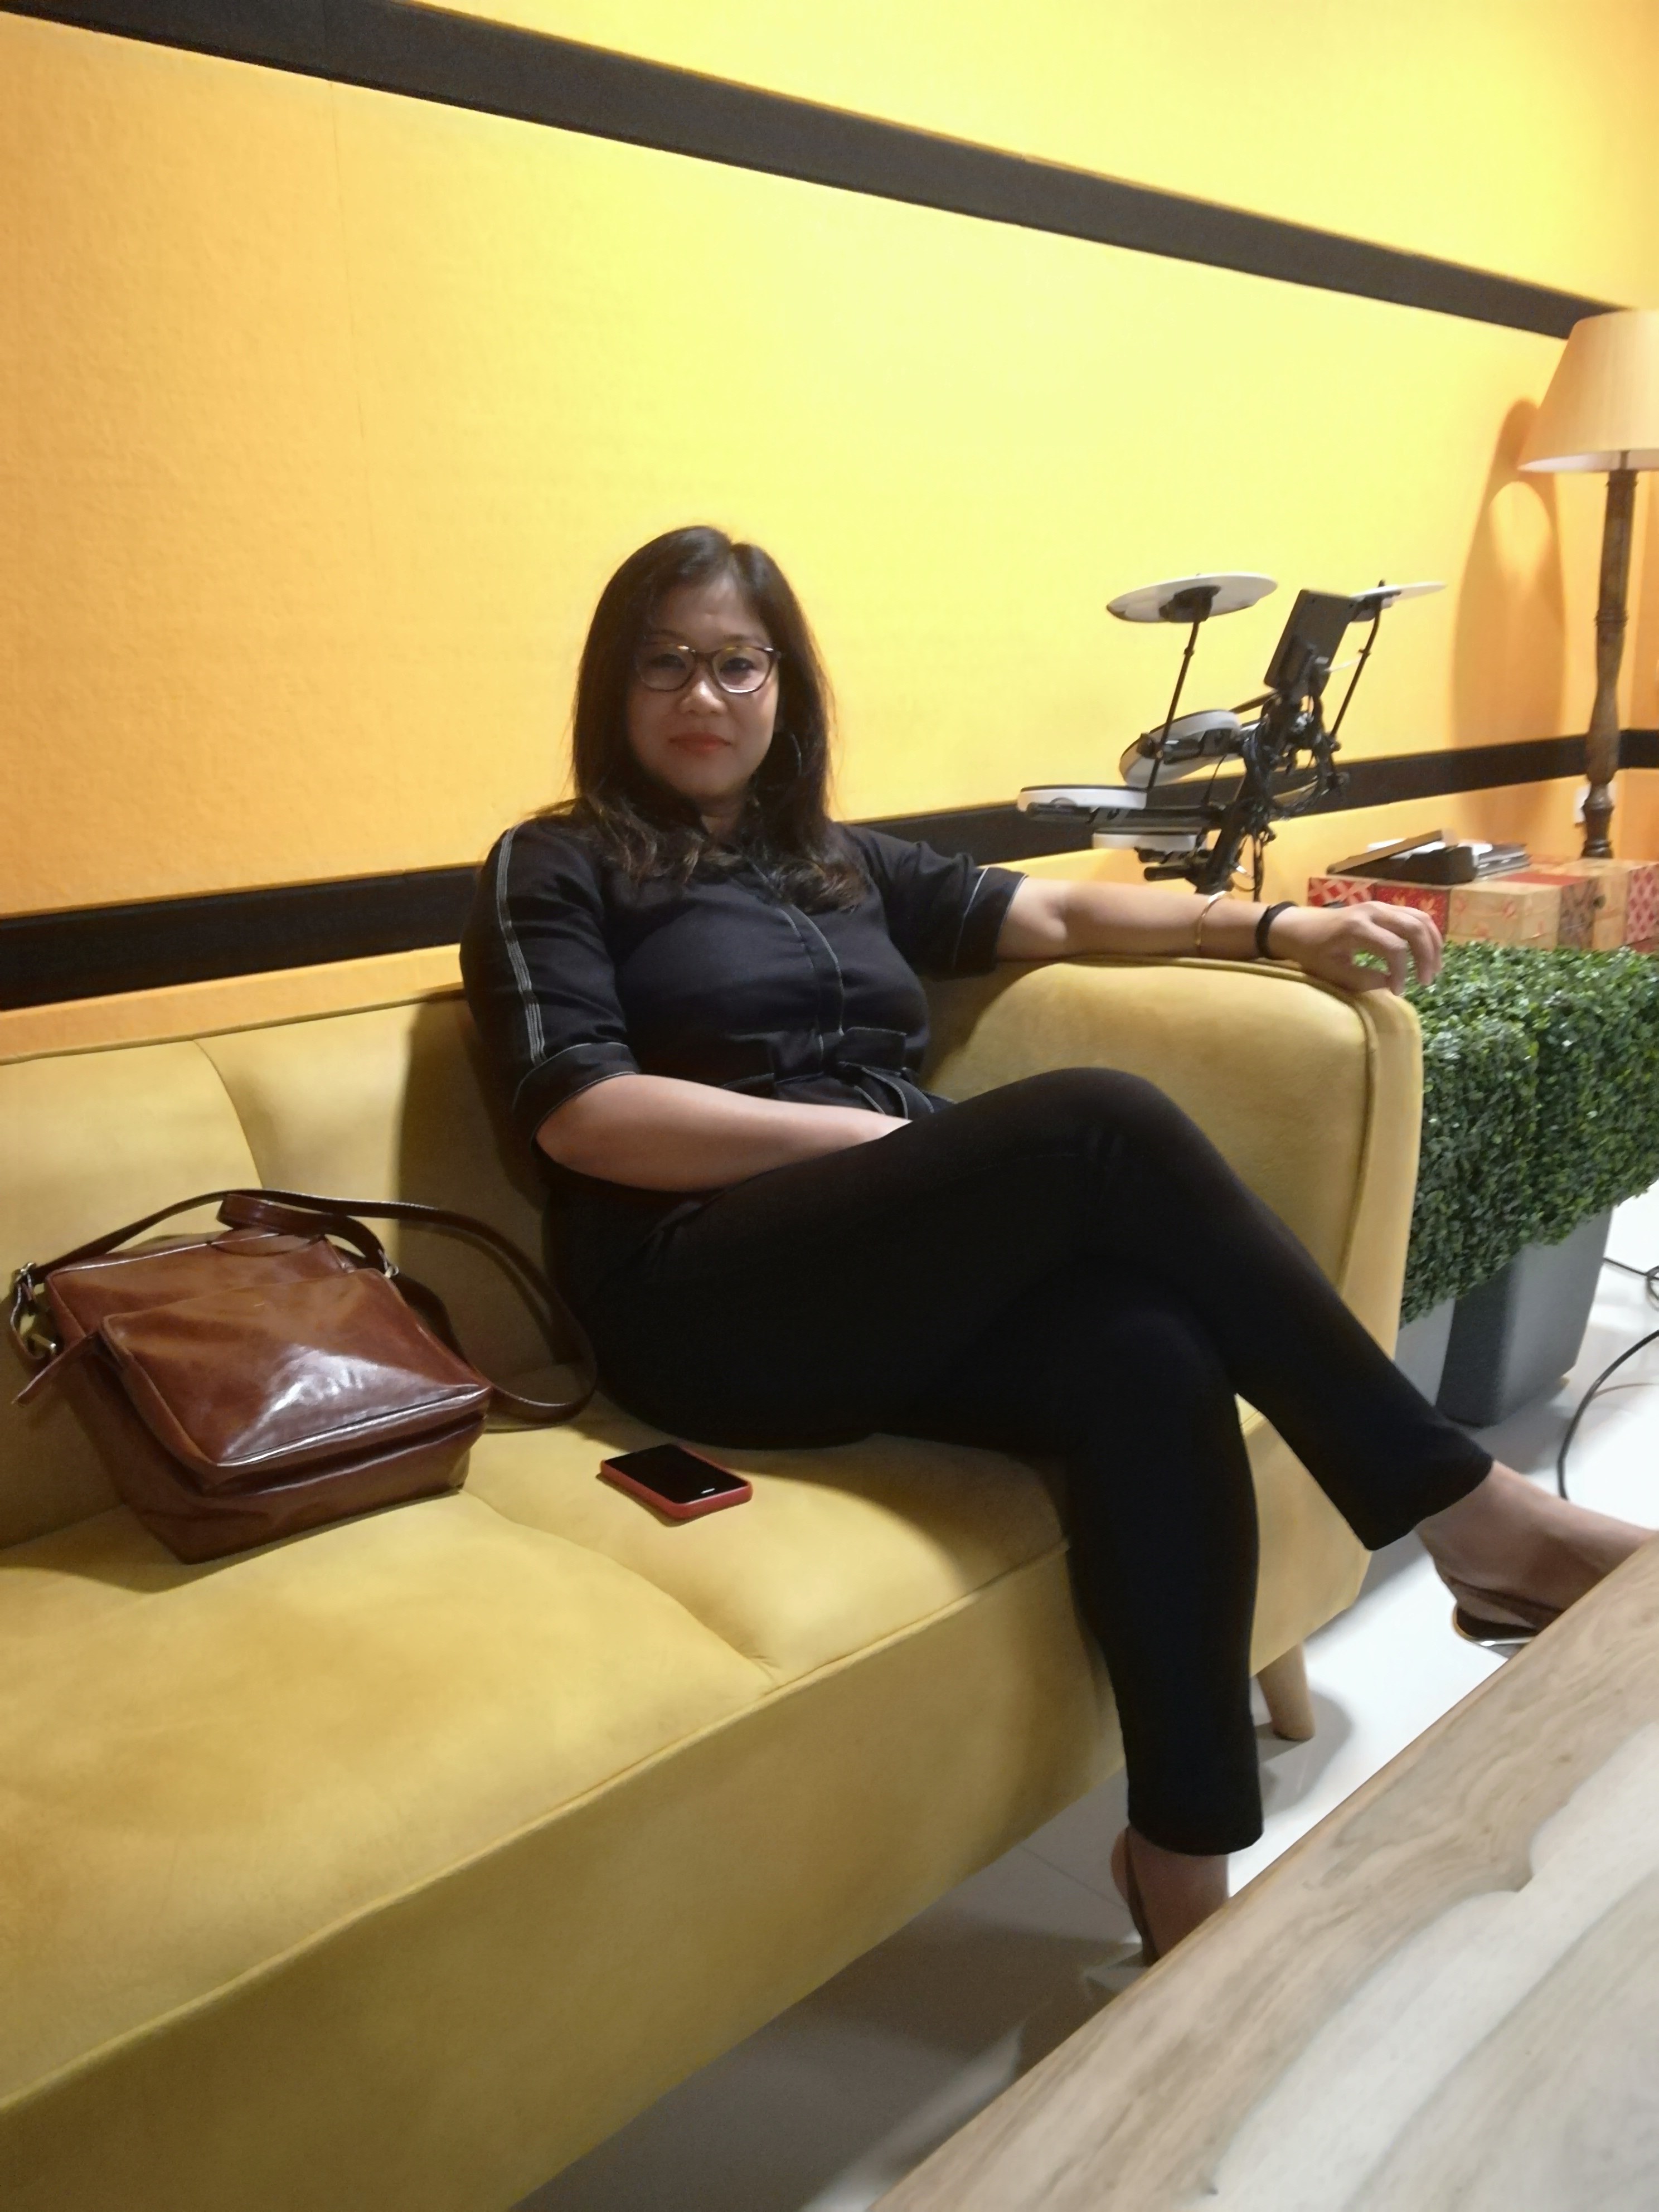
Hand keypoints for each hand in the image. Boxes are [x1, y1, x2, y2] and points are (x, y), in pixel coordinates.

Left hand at [1269, 901, 1442, 994]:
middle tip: (1426, 981)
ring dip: (1432, 943)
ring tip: (1433, 968)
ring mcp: (1380, 906)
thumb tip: (1392, 984)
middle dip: (1426, 956)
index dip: (1402, 972)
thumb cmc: (1311, 951)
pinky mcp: (1383, 907)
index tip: (1398, 991)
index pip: (1395, 948)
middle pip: (1414, 929)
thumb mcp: (1331, 971)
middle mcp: (1373, 911)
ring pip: (1420, 918)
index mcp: (1357, 928)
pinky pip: (1414, 915)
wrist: (1297, 927)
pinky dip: (1425, 933)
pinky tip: (1428, 952)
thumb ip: (1362, 979)